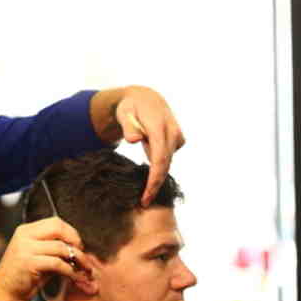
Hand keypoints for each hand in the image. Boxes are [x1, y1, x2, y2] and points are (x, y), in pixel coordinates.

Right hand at [0, 217, 88, 300]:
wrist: (1, 294)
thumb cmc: (20, 278)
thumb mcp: (35, 257)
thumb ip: (52, 249)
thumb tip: (76, 248)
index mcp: (25, 231)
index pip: (55, 222)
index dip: (71, 232)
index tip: (78, 245)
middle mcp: (24, 236)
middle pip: (58, 228)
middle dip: (75, 241)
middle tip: (82, 255)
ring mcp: (25, 249)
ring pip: (61, 247)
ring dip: (77, 259)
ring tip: (84, 269)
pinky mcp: (29, 263)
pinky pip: (57, 263)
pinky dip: (70, 271)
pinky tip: (75, 277)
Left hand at [115, 85, 184, 206]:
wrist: (145, 98)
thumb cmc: (130, 107)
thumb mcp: (123, 113)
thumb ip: (128, 126)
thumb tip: (134, 140)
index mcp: (159, 127)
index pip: (159, 158)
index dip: (154, 179)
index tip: (147, 195)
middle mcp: (172, 132)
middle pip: (165, 164)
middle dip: (155, 185)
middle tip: (144, 203)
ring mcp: (177, 136)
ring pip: (166, 162)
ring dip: (156, 177)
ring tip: (145, 193)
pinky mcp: (177, 140)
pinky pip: (166, 157)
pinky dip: (158, 166)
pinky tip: (149, 172)